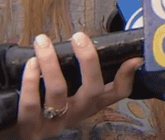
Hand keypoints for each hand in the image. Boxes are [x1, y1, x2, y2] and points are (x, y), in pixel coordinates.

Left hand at [7, 32, 142, 139]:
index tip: (133, 57)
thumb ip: (77, 73)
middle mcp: (77, 113)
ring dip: (51, 63)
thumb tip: (87, 44)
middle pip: (92, 89)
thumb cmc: (44, 108)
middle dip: (88, 60)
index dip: (127, 76)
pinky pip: (31, 104)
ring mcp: (55, 123)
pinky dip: (31, 81)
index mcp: (89, 104)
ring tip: (43, 42)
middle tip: (79, 36)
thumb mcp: (67, 94)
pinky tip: (31, 63)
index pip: (118, 93)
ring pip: (58, 92)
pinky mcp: (31, 129)